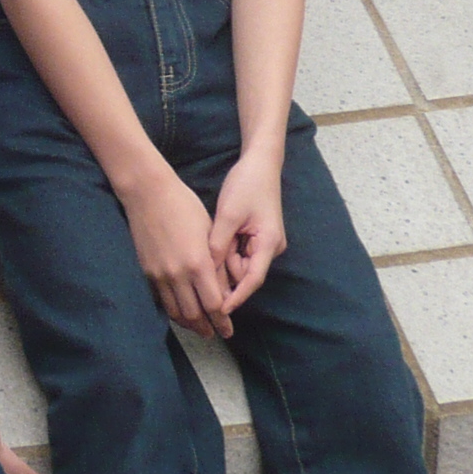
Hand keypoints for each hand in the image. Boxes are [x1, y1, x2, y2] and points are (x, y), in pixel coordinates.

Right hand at [119, 161, 231, 337]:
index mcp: (198, 263)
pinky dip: (173, 311)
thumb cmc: (184, 206)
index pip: (214, 304)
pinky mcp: (146, 271)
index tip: (228, 329)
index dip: (222, 320)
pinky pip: (162, 300)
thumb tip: (223, 289)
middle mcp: (178, 274)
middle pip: (194, 314)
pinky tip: (181, 312)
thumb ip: (216, 264)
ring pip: (176, 311)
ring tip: (200, 329)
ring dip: (190, 324)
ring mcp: (159, 274)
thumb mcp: (209, 232)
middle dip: (207, 327)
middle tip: (216, 333)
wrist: (148, 194)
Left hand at [213, 150, 287, 317]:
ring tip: (209, 242)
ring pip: (238, 262)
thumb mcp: (229, 214)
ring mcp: (263, 243)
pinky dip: (225, 250)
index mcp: (269, 243)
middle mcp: (270, 247)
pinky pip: (238, 252)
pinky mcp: (256, 237)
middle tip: (202, 265)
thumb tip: (207, 270)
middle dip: (223, 271)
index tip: (219, 310)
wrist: (259, 163)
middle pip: (243, 272)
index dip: (236, 297)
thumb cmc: (247, 185)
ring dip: (222, 258)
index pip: (252, 279)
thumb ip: (219, 244)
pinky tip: (213, 241)